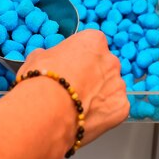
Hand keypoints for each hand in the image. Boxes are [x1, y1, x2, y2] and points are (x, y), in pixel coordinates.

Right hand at [20, 29, 129, 143]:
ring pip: (110, 88)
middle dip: (92, 76)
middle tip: (74, 89)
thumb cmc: (41, 81)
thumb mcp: (37, 58)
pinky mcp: (121, 107)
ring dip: (99, 95)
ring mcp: (118, 84)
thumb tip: (46, 59)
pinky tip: (86, 117)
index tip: (69, 68)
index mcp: (93, 41)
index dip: (79, 58)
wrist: (47, 111)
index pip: (91, 45)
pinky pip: (115, 108)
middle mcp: (111, 59)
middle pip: (104, 66)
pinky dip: (104, 114)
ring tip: (77, 106)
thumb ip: (49, 55)